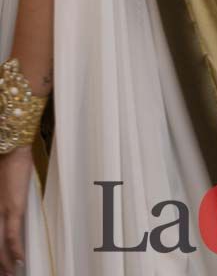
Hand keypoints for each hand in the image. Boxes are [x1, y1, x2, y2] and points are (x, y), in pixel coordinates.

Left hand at [0, 146, 33, 274]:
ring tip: (10, 273)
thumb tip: (8, 208)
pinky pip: (13, 235)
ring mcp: (2, 211)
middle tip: (4, 274)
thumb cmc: (8, 161)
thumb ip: (3, 196)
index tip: (0, 263)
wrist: (12, 148)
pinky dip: (15, 249)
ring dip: (4, 262)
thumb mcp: (2, 184)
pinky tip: (18, 261)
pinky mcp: (14, 208)